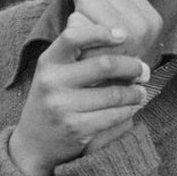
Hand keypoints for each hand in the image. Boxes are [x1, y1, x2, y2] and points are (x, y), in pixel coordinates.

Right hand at [8, 12, 149, 175]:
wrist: (33, 143)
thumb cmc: (50, 101)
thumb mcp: (51, 74)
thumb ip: (73, 54)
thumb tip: (114, 32)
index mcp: (47, 63)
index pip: (73, 37)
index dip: (101, 32)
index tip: (122, 34)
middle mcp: (51, 82)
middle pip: (104, 65)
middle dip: (132, 66)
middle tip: (143, 69)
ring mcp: (62, 107)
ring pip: (114, 93)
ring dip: (135, 92)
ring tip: (139, 92)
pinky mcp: (75, 128)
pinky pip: (114, 115)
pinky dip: (128, 110)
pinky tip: (130, 108)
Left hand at [73, 0, 162, 66]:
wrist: (102, 100)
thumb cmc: (109, 57)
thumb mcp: (118, 23)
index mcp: (151, 19)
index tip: (107, 16)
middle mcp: (141, 28)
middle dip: (90, 5)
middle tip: (96, 30)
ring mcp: (123, 41)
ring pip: (86, 1)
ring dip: (81, 18)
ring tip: (90, 40)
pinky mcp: (99, 53)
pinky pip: (75, 24)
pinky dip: (73, 34)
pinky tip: (81, 50)